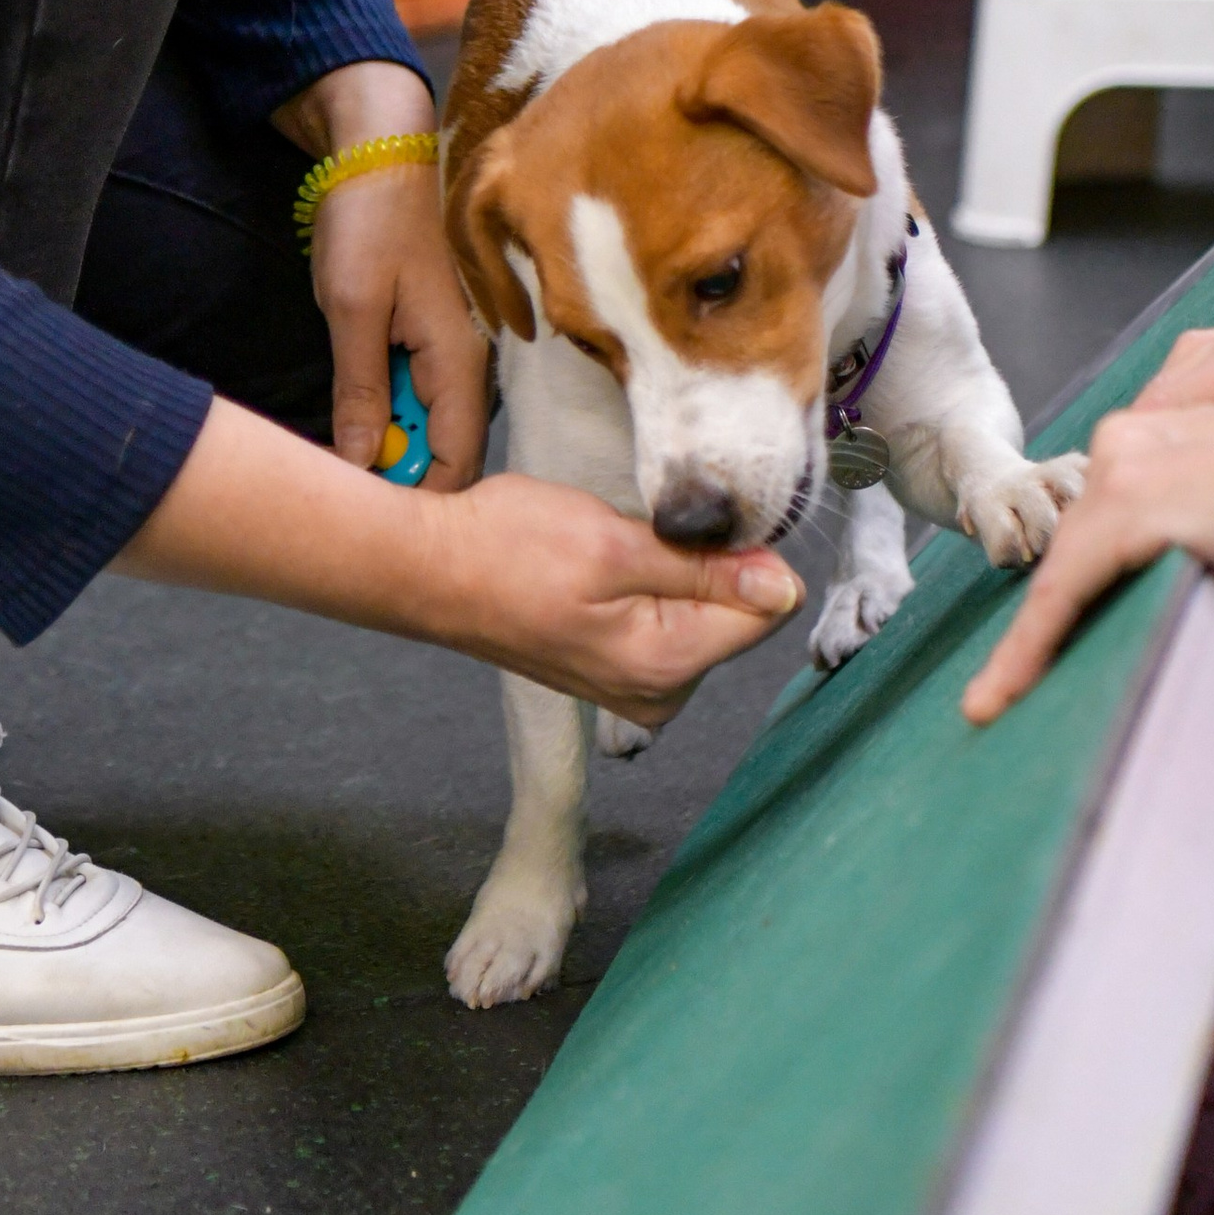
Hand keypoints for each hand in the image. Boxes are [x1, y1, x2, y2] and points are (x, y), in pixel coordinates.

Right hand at [118, 399, 800, 724]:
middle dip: (704, 563)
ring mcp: (634, 687)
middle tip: (633, 531)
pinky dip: (650, 586)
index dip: (742, 551)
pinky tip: (602, 568)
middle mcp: (657, 694)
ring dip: (673, 572)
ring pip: (702, 614)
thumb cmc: (507, 549)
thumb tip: (784, 585)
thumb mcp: (613, 542)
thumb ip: (704, 569)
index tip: (693, 520)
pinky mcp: (615, 670)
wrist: (429, 569)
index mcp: (665, 667)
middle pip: (735, 615)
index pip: (763, 610)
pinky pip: (667, 621)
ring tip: (610, 546)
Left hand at [278, 61, 488, 487]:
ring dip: (388, 440)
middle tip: (338, 482)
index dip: (419, 500)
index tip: (365, 514)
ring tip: (339, 449)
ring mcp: (451, 348)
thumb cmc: (370, 219)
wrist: (382, 146)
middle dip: (399, 473)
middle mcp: (467, 362)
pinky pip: (417, 392)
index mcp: (459, 359)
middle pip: (445, 449)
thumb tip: (362, 463)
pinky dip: (386, 407)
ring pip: (428, 423)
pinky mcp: (431, 334)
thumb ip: (360, 390)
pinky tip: (353, 410)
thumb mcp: (352, 308)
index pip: (459, 461)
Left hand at [961, 387, 1213, 731]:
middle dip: (1055, 618)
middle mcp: (1129, 445)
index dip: (1086, 586)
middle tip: (1031, 687)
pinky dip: (1026, 650)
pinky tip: (998, 696)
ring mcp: (1121, 471)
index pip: (1105, 525)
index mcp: (1166, 444)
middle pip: (1074, 548)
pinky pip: (1060, 593)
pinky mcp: (1126, 507)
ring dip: (1030, 642)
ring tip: (1001, 702)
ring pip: (1060, 572)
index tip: (1068, 642)